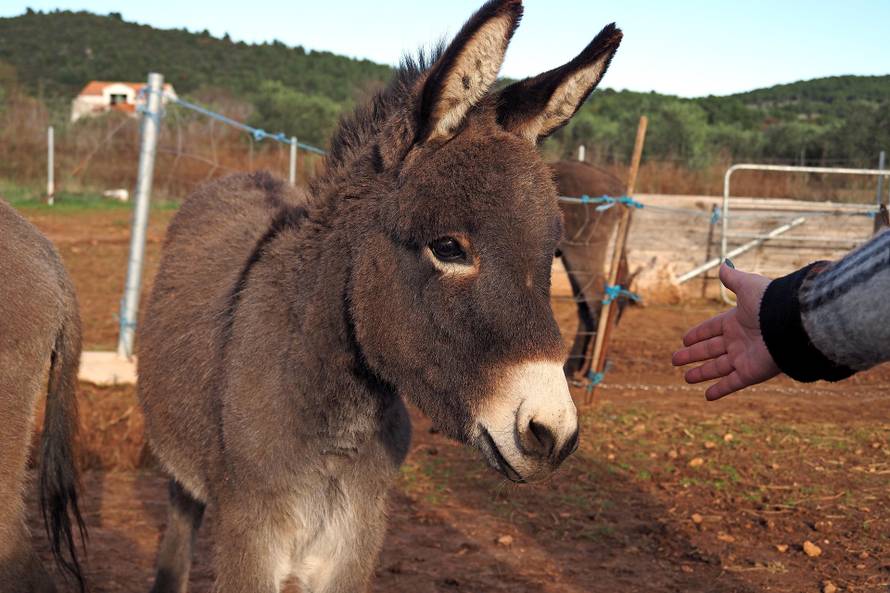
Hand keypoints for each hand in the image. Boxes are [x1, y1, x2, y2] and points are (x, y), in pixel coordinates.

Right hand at [672, 262, 780, 399]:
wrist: (791, 323)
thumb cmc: (769, 303)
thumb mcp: (747, 286)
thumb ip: (733, 279)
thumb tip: (722, 266)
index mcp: (736, 321)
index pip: (712, 329)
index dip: (698, 334)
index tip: (684, 339)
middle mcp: (739, 341)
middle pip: (710, 350)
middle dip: (692, 355)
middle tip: (675, 360)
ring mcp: (744, 358)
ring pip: (717, 368)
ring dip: (701, 373)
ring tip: (686, 378)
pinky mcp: (750, 373)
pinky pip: (732, 383)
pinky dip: (719, 390)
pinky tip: (706, 396)